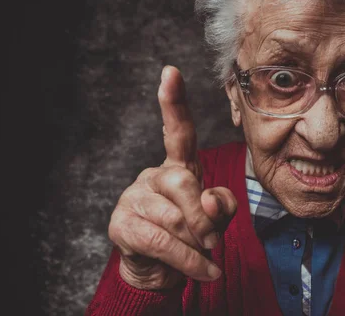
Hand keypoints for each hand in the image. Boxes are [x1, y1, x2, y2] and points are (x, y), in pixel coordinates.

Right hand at [108, 66, 237, 289]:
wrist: (161, 269)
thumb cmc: (193, 234)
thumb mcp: (217, 218)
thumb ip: (222, 205)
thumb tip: (210, 201)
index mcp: (179, 167)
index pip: (178, 131)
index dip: (174, 103)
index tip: (171, 72)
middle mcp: (153, 176)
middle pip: (182, 181)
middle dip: (204, 215)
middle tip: (213, 239)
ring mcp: (133, 199)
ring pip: (173, 217)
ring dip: (197, 244)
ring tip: (207, 256)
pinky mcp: (122, 226)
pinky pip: (161, 242)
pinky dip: (189, 262)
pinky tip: (205, 272)